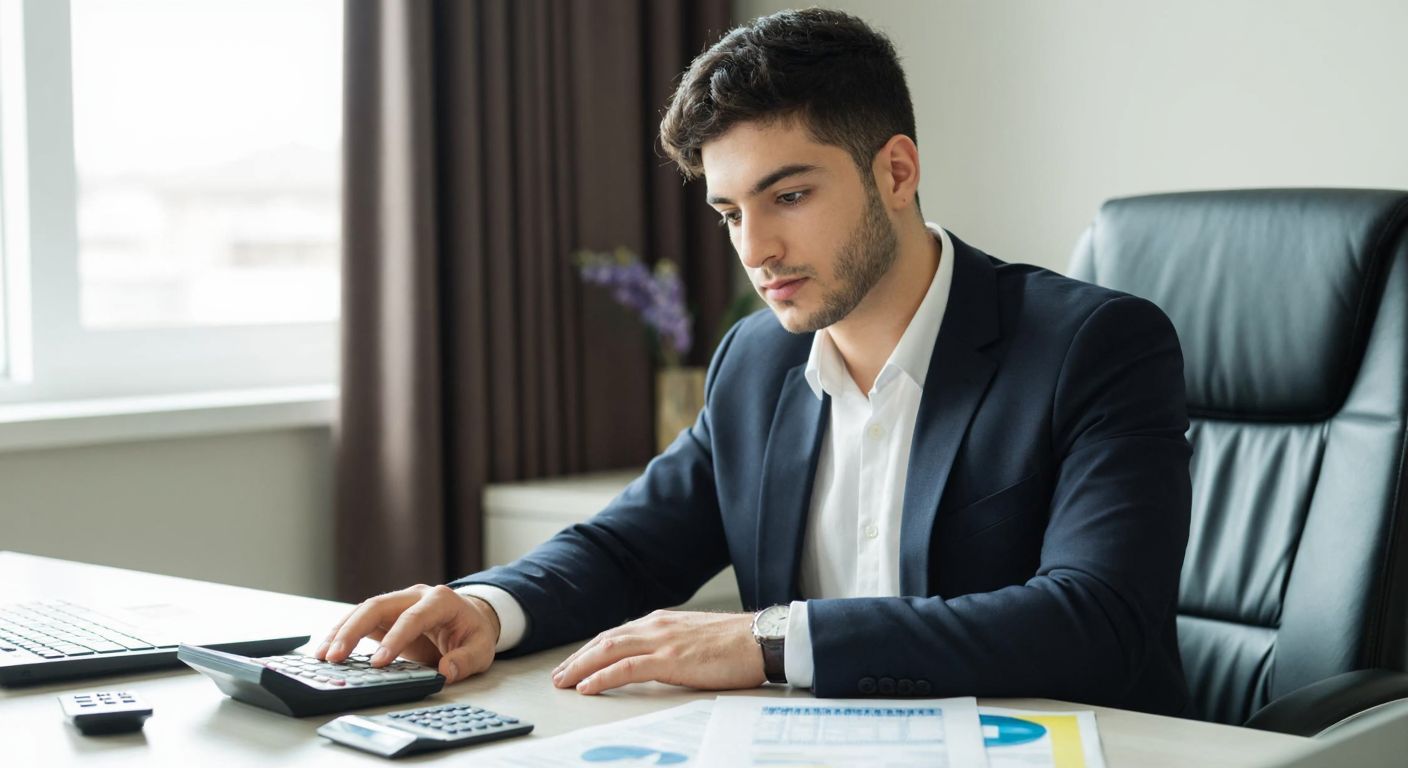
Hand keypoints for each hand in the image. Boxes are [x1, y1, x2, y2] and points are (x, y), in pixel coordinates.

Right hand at [314, 584, 500, 683]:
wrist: (469, 618)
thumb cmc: (473, 632)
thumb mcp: (482, 648)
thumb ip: (466, 659)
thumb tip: (447, 670)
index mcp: (440, 600)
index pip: (413, 617)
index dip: (394, 639)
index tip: (378, 663)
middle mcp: (414, 595)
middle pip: (377, 606)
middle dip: (353, 630)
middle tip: (335, 656)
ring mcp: (398, 602)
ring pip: (363, 610)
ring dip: (341, 632)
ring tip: (323, 656)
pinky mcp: (386, 614)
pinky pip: (360, 620)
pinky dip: (342, 633)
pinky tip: (326, 650)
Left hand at [552, 610, 765, 694]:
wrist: (761, 639)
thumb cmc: (737, 644)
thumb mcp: (695, 639)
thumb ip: (672, 645)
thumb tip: (657, 662)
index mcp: (662, 621)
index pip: (616, 634)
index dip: (592, 650)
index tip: (576, 663)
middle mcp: (656, 626)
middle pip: (605, 641)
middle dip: (578, 659)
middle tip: (559, 675)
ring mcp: (662, 641)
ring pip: (608, 651)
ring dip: (581, 667)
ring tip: (564, 682)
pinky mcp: (670, 659)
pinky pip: (626, 668)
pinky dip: (602, 676)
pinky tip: (587, 687)